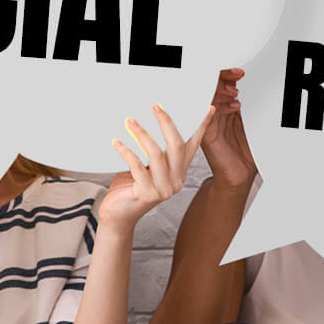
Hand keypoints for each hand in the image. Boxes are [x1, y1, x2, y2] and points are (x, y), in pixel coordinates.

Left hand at [99, 103, 200, 229]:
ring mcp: (163, 188)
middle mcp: (175, 180)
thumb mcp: (146, 168)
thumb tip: (145, 121)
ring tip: (130, 120)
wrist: (118, 216)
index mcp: (179, 172)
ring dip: (142, 134)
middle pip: (177, 145)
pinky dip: (126, 151)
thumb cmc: (130, 188)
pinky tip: (116, 142)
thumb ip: (152, 152)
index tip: (207, 109)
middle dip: (166, 123)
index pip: (192, 145)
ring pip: (156, 154)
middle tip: (155, 107)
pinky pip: (137, 166)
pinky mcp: (146, 193)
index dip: (200, 127)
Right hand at [200, 68, 254, 189]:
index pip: (217, 85)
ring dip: (221, 90)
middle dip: (222, 77)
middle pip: (208, 87)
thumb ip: (246, 103)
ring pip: (205, 97)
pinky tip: (235, 107)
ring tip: (236, 92)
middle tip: (237, 76)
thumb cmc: (246, 150)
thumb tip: (250, 82)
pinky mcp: (205, 134)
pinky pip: (204, 115)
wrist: (240, 174)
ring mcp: (207, 123)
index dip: (225, 75)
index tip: (239, 72)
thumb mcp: (250, 121)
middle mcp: (212, 113)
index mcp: (222, 107)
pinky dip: (219, 107)